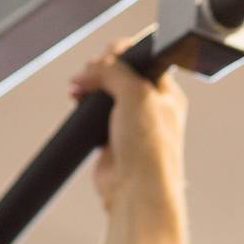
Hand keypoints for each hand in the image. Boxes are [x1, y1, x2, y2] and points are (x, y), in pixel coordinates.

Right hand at [68, 37, 187, 212]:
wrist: (136, 190)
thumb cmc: (150, 149)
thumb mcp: (136, 93)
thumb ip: (116, 70)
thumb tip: (94, 66)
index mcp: (166, 93)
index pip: (141, 59)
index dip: (120, 53)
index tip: (105, 55)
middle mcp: (150, 107)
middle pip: (119, 73)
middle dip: (99, 70)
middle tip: (90, 75)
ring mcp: (130, 123)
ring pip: (104, 92)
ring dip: (88, 86)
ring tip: (80, 88)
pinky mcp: (110, 138)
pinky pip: (93, 114)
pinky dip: (83, 107)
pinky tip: (77, 103)